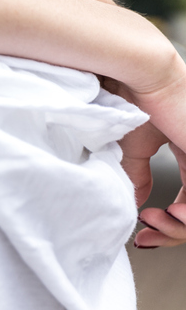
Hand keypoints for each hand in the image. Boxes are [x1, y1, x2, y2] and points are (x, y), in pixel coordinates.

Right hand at [110, 74, 185, 248]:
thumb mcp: (132, 146)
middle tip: (149, 235)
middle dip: (174, 232)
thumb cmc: (129, 98)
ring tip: (158, 220)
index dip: (170, 222)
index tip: (145, 232)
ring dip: (180, 226)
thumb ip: (136, 174)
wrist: (135, 74)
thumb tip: (134, 200)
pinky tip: (174, 215)